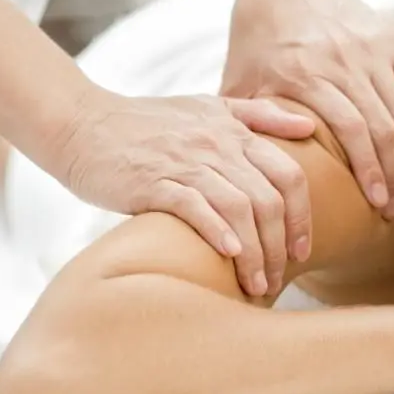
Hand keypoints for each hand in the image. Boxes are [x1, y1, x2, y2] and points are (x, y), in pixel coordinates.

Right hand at [47, 88, 316, 296]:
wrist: (83, 123)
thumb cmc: (148, 122)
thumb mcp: (209, 107)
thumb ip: (260, 116)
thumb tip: (309, 128)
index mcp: (234, 131)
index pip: (290, 175)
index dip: (302, 217)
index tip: (301, 251)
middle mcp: (217, 145)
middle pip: (269, 199)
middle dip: (279, 246)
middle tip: (278, 279)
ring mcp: (186, 162)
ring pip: (238, 208)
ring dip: (253, 253)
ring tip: (255, 286)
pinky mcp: (153, 181)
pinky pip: (195, 207)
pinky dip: (217, 232)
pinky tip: (228, 257)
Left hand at [223, 0, 393, 218]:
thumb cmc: (259, 36)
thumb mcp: (241, 79)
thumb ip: (249, 123)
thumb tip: (256, 172)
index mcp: (306, 73)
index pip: (350, 130)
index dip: (368, 170)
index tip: (374, 203)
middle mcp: (344, 60)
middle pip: (383, 127)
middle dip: (392, 174)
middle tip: (391, 208)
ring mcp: (372, 50)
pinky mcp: (390, 42)